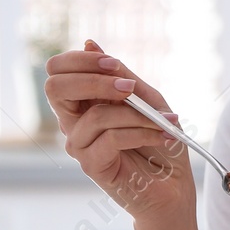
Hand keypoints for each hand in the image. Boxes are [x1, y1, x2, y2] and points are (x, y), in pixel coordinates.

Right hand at [44, 38, 197, 221]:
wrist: (174, 186)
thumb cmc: (161, 141)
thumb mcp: (146, 98)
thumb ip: (119, 74)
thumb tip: (89, 42)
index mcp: (83, 101)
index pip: (58, 70)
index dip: (81, 60)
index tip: (114, 65)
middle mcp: (74, 122)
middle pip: (55, 87)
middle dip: (94, 80)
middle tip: (128, 88)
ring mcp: (80, 145)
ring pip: (95, 115)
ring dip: (136, 115)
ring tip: (163, 122)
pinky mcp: (91, 165)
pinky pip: (110, 138)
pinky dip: (142, 133)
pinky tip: (162, 136)